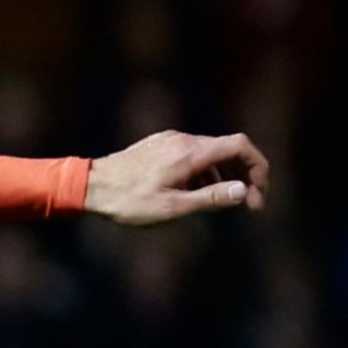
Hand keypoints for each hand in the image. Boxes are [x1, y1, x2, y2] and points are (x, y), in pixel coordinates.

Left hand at [82, 130, 268, 226]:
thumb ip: (210, 199)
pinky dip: (204, 172)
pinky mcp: (159, 146)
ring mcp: (169, 141)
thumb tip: (243, 191)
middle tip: (248, 204)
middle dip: (244, 175)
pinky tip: (197, 194)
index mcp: (190, 152)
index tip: (258, 192)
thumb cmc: (128, 201)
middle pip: (229, 149)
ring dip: (224, 175)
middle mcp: (183, 140)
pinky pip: (192, 155)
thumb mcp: (172, 208)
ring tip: (223, 203)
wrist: (88, 186)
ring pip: (210, 153)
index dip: (258, 166)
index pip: (241, 145)